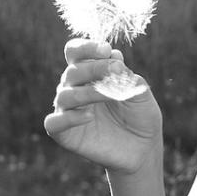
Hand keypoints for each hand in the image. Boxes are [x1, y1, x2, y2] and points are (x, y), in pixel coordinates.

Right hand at [45, 39, 162, 175]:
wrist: (142, 148)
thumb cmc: (139, 115)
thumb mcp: (139, 91)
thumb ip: (125, 75)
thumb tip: (113, 56)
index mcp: (88, 73)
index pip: (74, 52)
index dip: (86, 47)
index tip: (106, 49)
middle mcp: (73, 89)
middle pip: (72, 71)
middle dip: (94, 68)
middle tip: (116, 71)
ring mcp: (67, 111)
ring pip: (64, 95)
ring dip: (88, 92)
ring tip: (110, 95)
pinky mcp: (64, 134)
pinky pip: (54, 123)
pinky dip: (68, 118)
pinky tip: (89, 116)